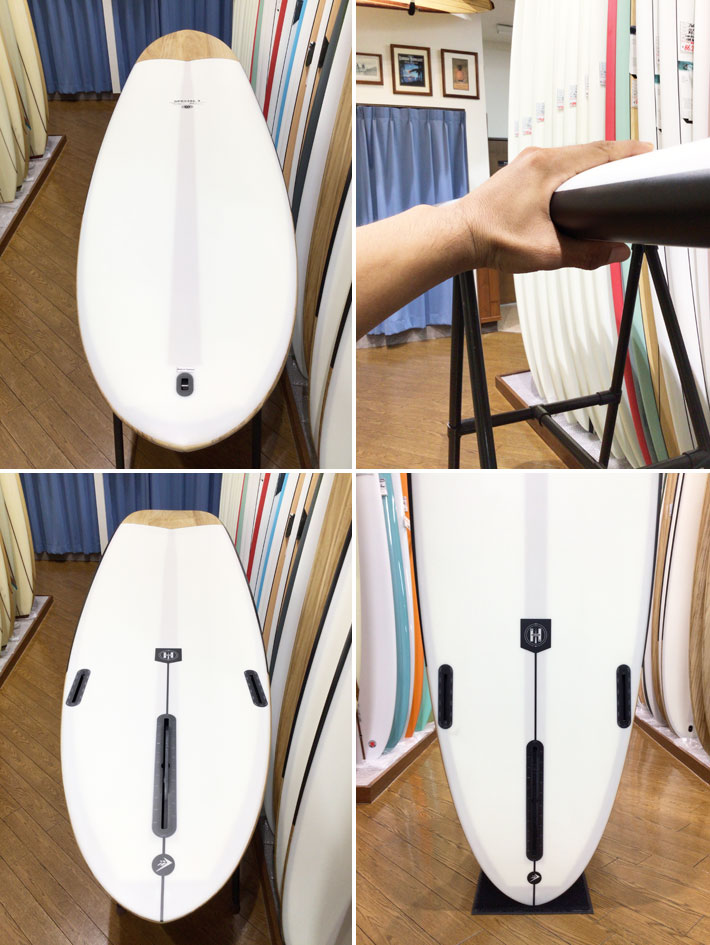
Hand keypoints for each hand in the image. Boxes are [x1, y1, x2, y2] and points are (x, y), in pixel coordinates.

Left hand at [452, 139, 653, 273]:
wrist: (458, 237)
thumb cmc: (493, 240)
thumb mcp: (547, 253)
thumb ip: (586, 254)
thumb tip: (616, 253)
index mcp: (547, 167)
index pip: (599, 152)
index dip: (627, 153)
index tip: (647, 153)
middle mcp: (536, 158)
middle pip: (586, 151)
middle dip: (612, 159)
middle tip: (635, 167)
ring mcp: (525, 163)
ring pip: (569, 158)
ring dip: (590, 166)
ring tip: (611, 177)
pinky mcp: (517, 174)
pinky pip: (553, 165)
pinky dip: (571, 173)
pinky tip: (577, 188)